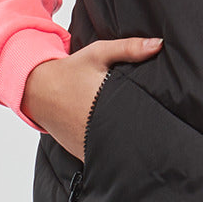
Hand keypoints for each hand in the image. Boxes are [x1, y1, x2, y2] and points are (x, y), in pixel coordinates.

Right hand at [21, 35, 163, 162]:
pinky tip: (123, 145)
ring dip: (129, 146)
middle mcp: (95, 128)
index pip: (137, 117)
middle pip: (130, 138)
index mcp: (103, 103)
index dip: (154, 121)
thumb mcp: (98, 54)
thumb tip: (159, 44)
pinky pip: (103, 157)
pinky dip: (113, 152)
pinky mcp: (81, 153)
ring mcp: (87, 144)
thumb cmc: (71, 70)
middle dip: (145, 134)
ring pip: (118, 151)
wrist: (37, 90)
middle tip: (158, 130)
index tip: (165, 121)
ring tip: (143, 140)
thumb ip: (129, 49)